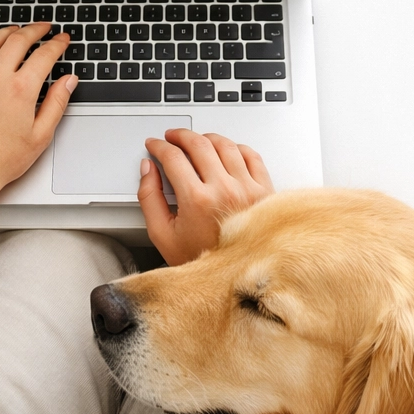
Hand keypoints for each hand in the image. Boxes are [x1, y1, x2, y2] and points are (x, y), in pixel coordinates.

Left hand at [0, 23, 77, 198]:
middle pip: (18, 40)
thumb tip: (68, 82)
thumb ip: (57, 103)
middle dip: (35, 30)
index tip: (62, 40)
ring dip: (7, 32)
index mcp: (21, 90)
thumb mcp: (41, 135)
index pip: (44, 55)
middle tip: (43, 28)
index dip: (57, 44)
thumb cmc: (0, 160)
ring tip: (16, 30)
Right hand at [138, 129, 273, 265]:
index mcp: (197, 200)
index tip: (155, 145)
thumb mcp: (162, 235)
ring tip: (196, 141)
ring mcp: (248, 188)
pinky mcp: (265, 190)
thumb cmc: (201, 260)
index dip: (159, 146)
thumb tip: (148, 169)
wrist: (237, 279)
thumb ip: (149, 198)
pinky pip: (251, 155)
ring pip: (225, 145)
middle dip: (180, 135)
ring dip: (206, 137)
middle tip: (172, 137)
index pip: (173, 157)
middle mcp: (224, 190)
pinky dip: (236, 148)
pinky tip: (226, 151)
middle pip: (198, 144)